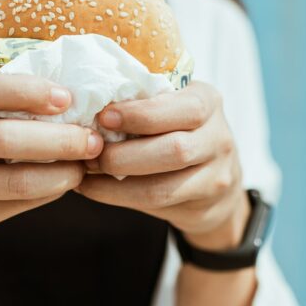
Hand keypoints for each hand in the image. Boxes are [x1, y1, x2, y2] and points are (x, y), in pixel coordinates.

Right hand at [0, 69, 103, 247]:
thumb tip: (55, 58)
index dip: (24, 90)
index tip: (66, 96)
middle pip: (0, 137)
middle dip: (56, 138)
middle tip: (93, 137)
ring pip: (12, 179)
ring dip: (59, 171)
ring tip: (87, 163)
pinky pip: (14, 205)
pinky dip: (47, 192)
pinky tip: (67, 181)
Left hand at [76, 81, 247, 249]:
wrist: (216, 183)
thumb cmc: (179, 131)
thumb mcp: (173, 105)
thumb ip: (144, 101)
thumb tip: (88, 102)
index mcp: (208, 101)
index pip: (183, 108)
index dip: (141, 115)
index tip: (104, 117)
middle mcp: (219, 137)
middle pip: (175, 150)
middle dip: (124, 153)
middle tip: (89, 150)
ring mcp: (217, 175)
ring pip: (163, 185)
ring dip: (116, 181)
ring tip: (86, 171)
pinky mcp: (204, 205)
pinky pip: (157, 203)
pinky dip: (118, 196)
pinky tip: (93, 187)